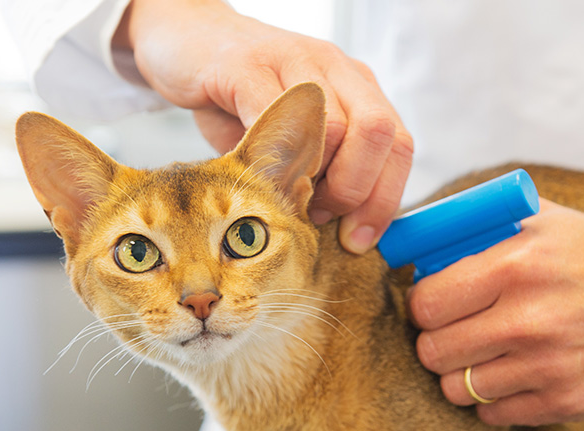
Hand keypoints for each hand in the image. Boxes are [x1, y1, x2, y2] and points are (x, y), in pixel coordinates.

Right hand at [114, 0, 412, 252]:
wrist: (184, 39)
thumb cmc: (241, 100)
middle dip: (355, 192)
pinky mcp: (247, 66)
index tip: (357, 240)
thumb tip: (344, 233)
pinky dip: (272, 159)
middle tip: (320, 216)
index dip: (385, 201)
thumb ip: (323, 175)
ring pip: (335, 129)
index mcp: (357, 88)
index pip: (399, 146)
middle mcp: (336, 68)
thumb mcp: (293, 140)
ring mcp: (295, 61)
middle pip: (379, 134)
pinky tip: (257, 175)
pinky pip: (276, 116)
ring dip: (314, 181)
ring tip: (286, 197)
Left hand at [407, 200, 583, 425]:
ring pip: (457, 389)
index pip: (427, 303)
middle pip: (433, 351)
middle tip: (453, 333)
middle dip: (435, 341)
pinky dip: (492, 399)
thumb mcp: (543, 220)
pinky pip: (493, 414)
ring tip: (481, 356)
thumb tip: (417, 244)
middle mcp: (531, 318)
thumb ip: (479, 228)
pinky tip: (511, 375)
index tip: (435, 305)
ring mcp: (550, 366)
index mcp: (518, 265)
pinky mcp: (567, 402)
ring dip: (461, 374)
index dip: (423, 305)